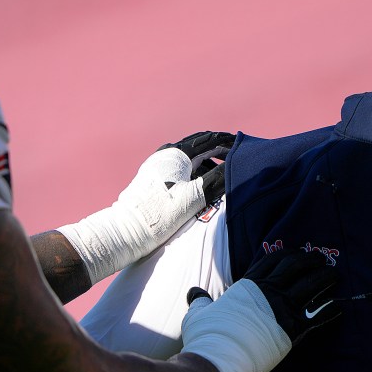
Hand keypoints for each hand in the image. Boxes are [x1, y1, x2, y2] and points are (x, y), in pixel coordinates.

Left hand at [57, 131, 234, 283]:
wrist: (126, 231)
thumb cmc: (160, 215)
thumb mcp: (195, 197)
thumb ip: (218, 180)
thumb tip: (236, 167)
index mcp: (177, 154)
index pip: (210, 139)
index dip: (229, 141)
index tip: (245, 145)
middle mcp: (166, 154)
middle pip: (199, 146)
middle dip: (219, 149)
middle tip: (237, 155)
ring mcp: (158, 165)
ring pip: (190, 158)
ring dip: (208, 161)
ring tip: (223, 171)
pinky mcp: (153, 178)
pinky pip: (181, 168)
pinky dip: (196, 171)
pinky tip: (202, 184)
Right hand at [181, 250, 338, 371]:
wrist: (217, 359)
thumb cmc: (206, 337)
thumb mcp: (199, 312)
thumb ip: (201, 300)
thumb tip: (195, 293)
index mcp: (249, 284)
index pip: (273, 259)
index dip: (288, 253)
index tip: (297, 253)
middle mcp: (268, 291)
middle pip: (297, 266)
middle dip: (311, 260)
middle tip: (321, 260)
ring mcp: (282, 308)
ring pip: (313, 284)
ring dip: (326, 277)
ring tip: (335, 276)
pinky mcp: (293, 329)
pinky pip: (320, 314)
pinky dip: (331, 309)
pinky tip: (339, 307)